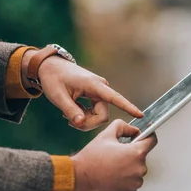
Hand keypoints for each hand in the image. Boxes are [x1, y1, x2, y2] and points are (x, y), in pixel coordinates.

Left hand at [22, 52, 143, 130]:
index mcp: (94, 85)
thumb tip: (80, 124)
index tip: (140, 115)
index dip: (128, 107)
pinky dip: (84, 116)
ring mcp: (98, 92)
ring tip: (68, 116)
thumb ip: (70, 111)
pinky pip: (95, 112)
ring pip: (98, 116)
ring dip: (85, 120)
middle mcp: (100, 88)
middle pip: (102, 115)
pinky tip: (71, 112)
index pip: (115, 98)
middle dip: (88, 123)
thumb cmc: (53, 78)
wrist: (50, 67)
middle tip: (70, 122)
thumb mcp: (58, 96)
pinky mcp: (95, 95)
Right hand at [71, 119, 157, 190]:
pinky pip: (131, 181)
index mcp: (136, 153)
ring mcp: (135, 182)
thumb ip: (123, 127)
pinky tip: (111, 175)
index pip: (152, 140)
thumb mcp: (106, 135)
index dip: (147, 136)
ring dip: (128, 166)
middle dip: (131, 153)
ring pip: (136, 169)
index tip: (143, 136)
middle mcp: (139, 168)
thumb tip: (132, 130)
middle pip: (142, 156)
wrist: (79, 179)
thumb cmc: (91, 159)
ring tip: (111, 165)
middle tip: (115, 153)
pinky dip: (124, 178)